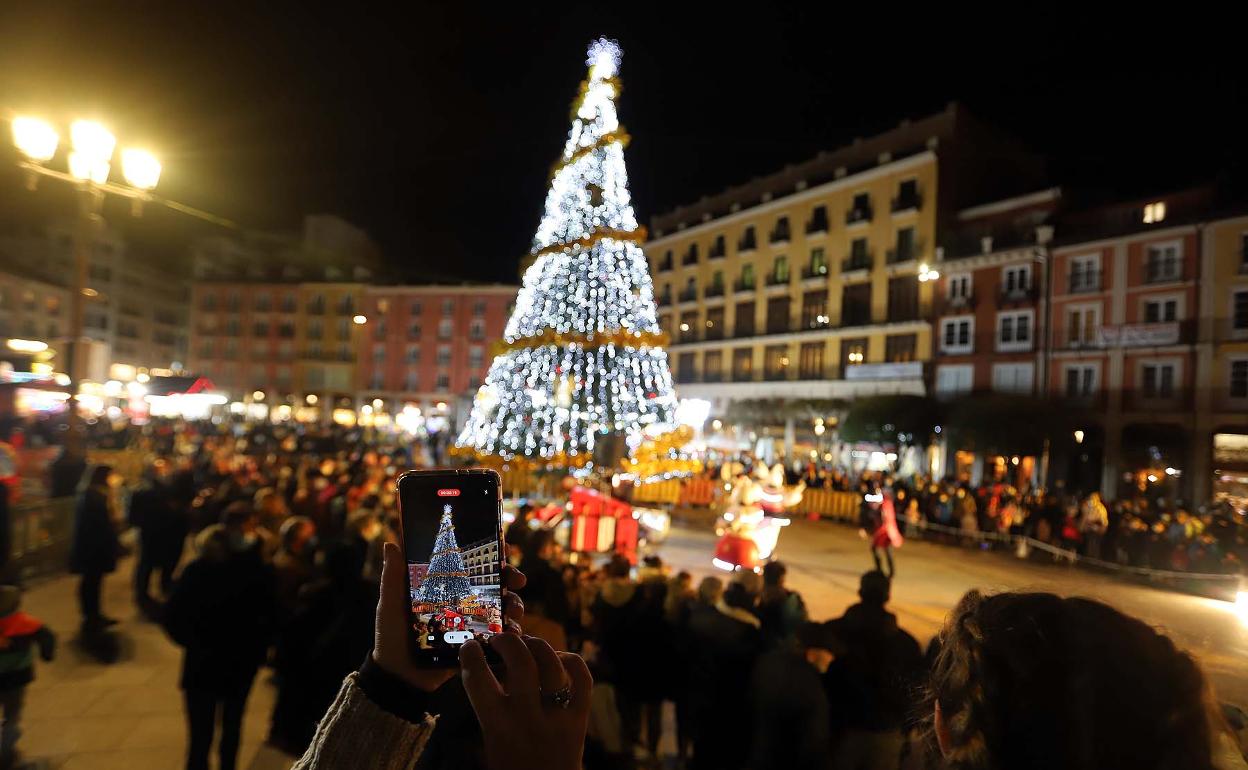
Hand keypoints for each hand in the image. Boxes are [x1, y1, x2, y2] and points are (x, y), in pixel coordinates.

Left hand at [372, 541, 526, 691]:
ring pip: (502, 608)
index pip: (472, 566)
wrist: (398, 676)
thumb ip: (393, 577)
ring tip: (514, 610)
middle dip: (511, 577)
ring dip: (514, 604)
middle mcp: (463, 603)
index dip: (490, 555)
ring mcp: (473, 624)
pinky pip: (500, 636)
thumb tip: (390, 544)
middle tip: (516, 579)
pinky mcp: (478, 646)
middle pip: (495, 584)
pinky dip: (511, 632)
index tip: (503, 548)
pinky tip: (513, 631)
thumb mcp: (391, 604)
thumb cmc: (391, 637)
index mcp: (446, 589)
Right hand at [460, 634, 591, 769]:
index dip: (471, 656)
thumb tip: (490, 668)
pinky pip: (582, 678)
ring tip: (526, 643)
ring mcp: (558, 716)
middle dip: (507, 641)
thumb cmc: (510, 768)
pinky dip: (570, 661)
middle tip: (499, 640)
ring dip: (536, 645)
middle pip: (520, 661)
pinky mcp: (581, 719)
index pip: (478, 680)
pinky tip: (557, 659)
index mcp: (498, 727)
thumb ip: (489, 708)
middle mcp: (528, 717)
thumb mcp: (490, 741)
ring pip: (552, 663)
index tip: (470, 647)